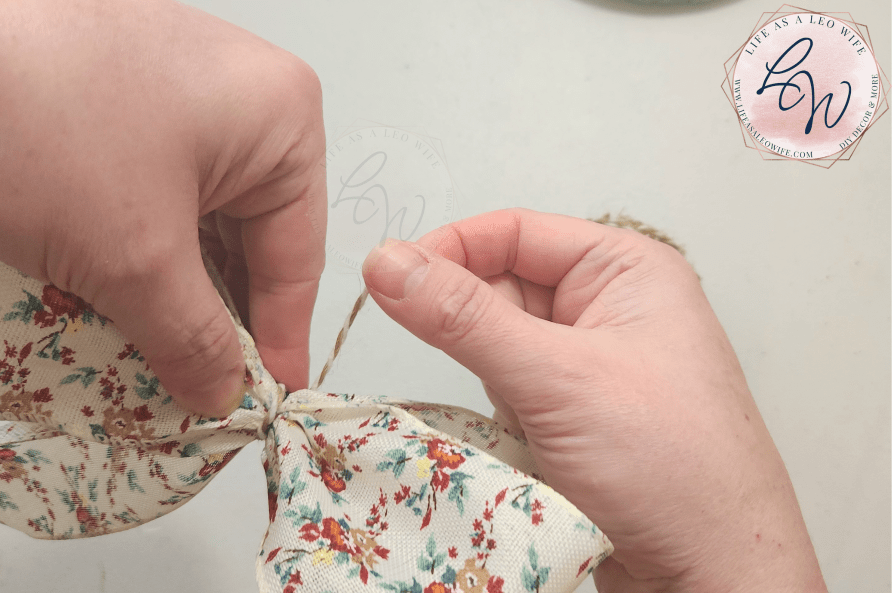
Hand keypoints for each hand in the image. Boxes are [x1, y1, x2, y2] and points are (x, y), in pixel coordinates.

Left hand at [0, 0, 325, 416]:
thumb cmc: (35, 122)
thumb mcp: (132, 258)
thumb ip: (192, 340)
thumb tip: (223, 395)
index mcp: (279, 119)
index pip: (294, 255)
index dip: (278, 341)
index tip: (268, 406)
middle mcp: (239, 98)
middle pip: (243, 238)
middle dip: (213, 318)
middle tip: (197, 394)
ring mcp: (173, 92)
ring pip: (189, 221)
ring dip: (163, 291)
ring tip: (145, 360)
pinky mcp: (115, 99)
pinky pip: (145, 195)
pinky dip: (129, 252)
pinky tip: (103, 303)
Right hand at [362, 209, 825, 591]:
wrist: (713, 578)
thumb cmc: (670, 468)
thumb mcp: (556, 378)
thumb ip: (463, 318)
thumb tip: (387, 262)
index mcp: (624, 270)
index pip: (514, 232)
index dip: (449, 250)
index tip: (387, 280)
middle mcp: (608, 309)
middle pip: (500, 289)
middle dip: (472, 331)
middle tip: (451, 363)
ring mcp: (591, 367)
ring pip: (499, 348)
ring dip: (489, 382)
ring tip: (519, 421)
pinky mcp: (575, 417)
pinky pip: (510, 395)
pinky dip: (499, 419)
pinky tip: (525, 449)